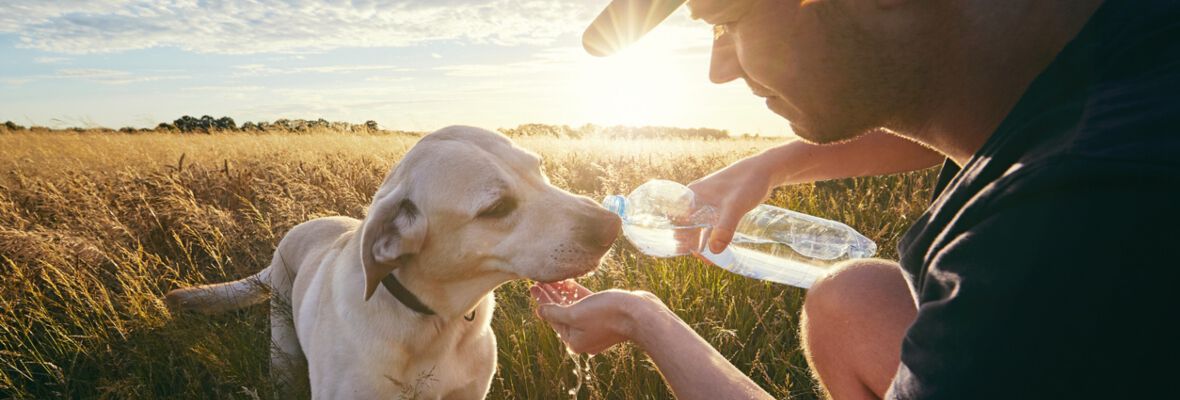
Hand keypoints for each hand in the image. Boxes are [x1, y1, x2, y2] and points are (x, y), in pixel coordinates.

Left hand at [530, 280, 663, 353]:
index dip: (542, 302)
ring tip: (551, 279)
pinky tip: (568, 282)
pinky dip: (577, 294)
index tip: (533, 288)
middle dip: (550, 297)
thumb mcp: (575, 314)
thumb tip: (540, 312)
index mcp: (575, 341)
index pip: (553, 319)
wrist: (640, 314)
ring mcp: (596, 326)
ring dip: (562, 293)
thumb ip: (555, 313)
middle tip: (538, 282)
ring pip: (574, 307)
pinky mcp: (606, 315)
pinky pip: (587, 304)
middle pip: (562, 313)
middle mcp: (584, 336)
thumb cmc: (607, 315)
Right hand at [686, 154, 774, 253]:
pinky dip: (712, 236)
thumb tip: (714, 251)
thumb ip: (725, 227)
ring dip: (702, 240)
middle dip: (690, 242)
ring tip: (709, 259)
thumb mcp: (734, 206)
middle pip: (686, 224)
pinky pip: (712, 224)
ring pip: (700, 225)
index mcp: (692, 195)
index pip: (676, 219)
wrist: (765, 171)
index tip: (685, 251)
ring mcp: (709, 203)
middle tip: (702, 258)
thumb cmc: (747, 183)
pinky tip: (718, 248)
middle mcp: (697, 199)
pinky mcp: (721, 207)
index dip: (678, 235)